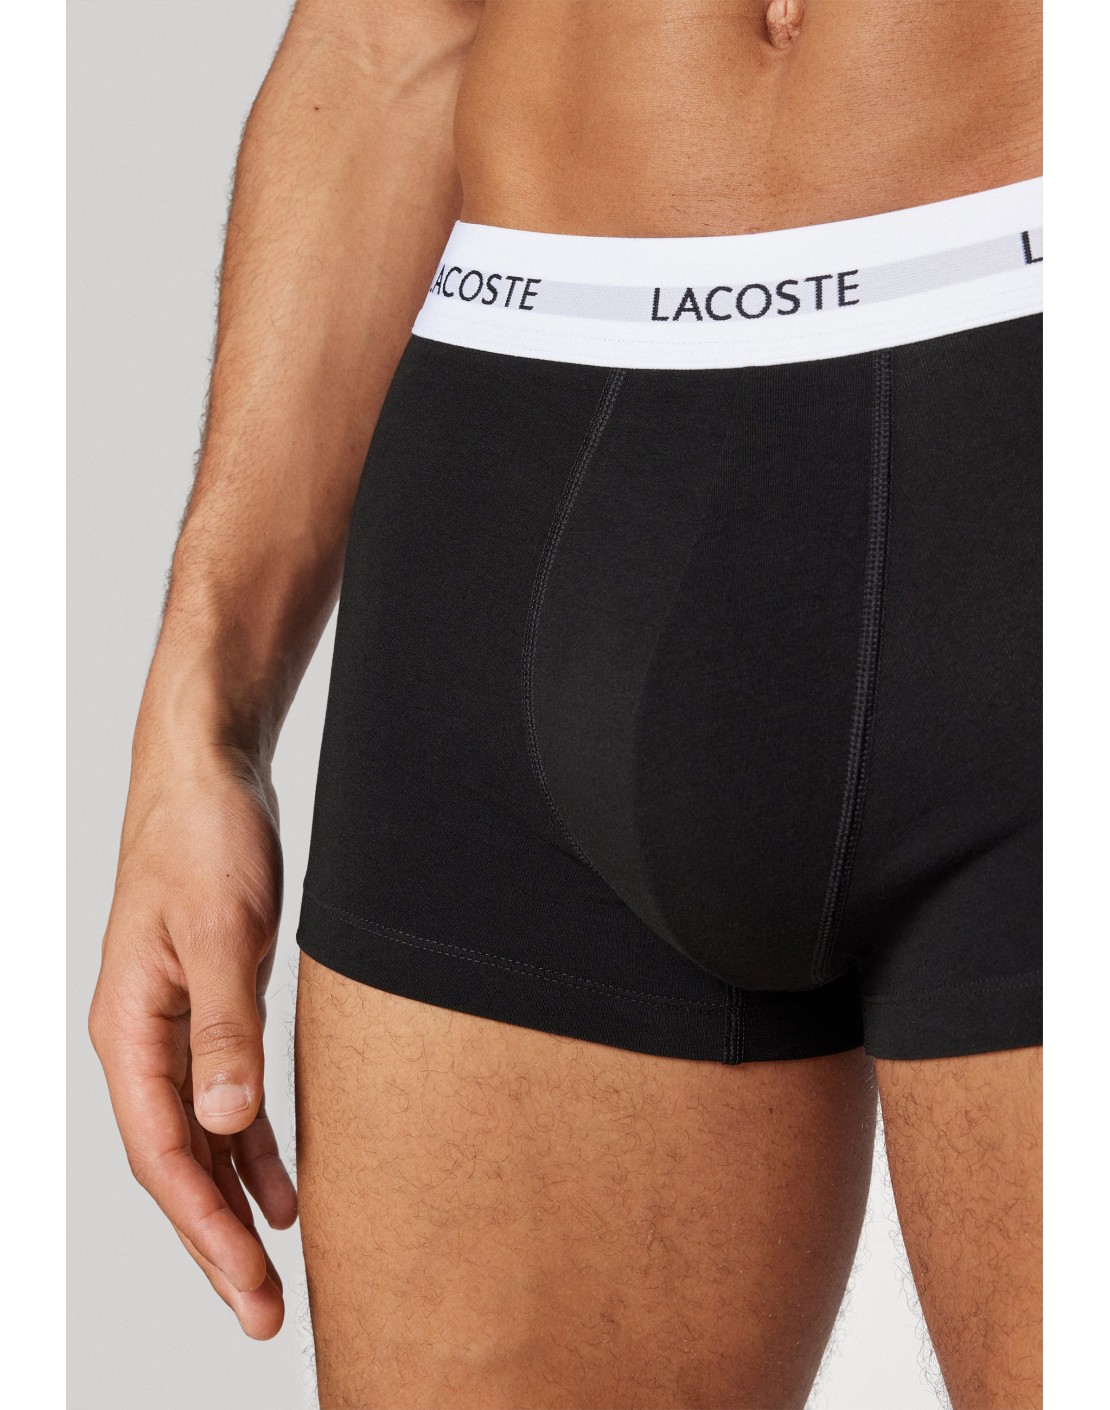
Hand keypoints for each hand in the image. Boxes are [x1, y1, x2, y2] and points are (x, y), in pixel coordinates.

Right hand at [89, 743, 296, 1338]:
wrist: (207, 773)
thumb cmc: (206, 837)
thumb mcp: (223, 931)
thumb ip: (224, 1029)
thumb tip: (225, 1128)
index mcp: (130, 1028)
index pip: (163, 1153)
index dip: (205, 1226)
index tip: (250, 1287)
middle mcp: (142, 1040)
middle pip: (177, 1162)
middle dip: (217, 1241)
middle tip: (264, 1313)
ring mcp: (173, 1027)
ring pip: (200, 1140)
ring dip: (234, 1205)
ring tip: (271, 1273)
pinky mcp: (209, 1008)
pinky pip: (224, 1101)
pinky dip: (252, 1149)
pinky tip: (282, 1187)